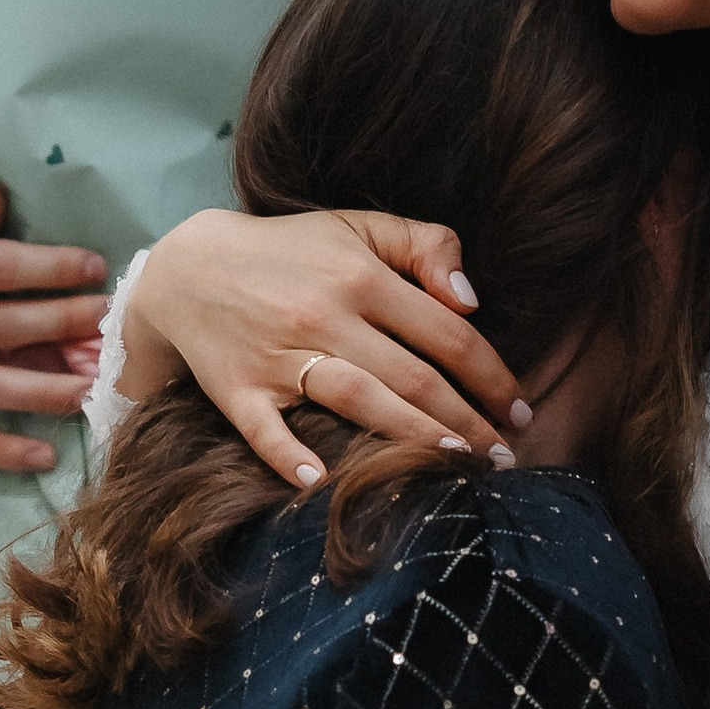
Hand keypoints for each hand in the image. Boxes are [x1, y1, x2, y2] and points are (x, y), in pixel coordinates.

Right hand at [123, 207, 525, 487]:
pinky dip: (290, 456)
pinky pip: (265, 430)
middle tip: (506, 458)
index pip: (447, 335)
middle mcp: (325, 316)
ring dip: (413, 437)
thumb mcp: (358, 226)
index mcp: (361, 276)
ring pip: (358, 401)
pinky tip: (322, 482)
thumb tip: (471, 302)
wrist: (189, 266)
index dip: (493, 376)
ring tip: (458, 466)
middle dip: (470, 422)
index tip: (520, 409)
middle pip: (414, 378)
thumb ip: (425, 246)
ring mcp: (280, 355)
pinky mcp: (238, 389)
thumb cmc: (290, 251)